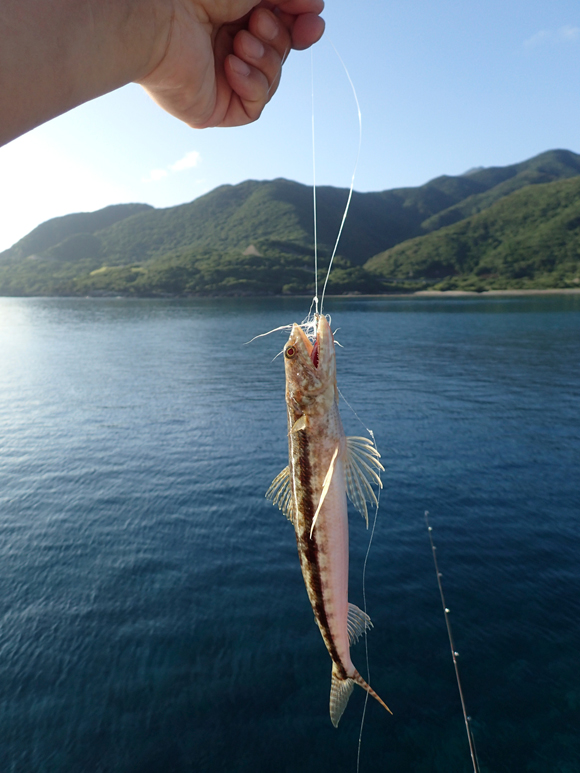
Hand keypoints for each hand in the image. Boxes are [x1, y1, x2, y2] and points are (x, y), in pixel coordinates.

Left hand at [138, 0, 324, 127]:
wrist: (158, 19)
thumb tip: (317, 9)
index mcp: (231, 18)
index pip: (281, 31)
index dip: (301, 27)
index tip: (314, 20)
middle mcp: (225, 49)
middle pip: (280, 55)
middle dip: (279, 38)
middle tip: (258, 21)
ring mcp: (220, 81)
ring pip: (271, 81)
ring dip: (264, 60)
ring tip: (239, 42)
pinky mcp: (214, 109)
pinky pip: (254, 107)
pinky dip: (252, 85)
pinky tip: (231, 66)